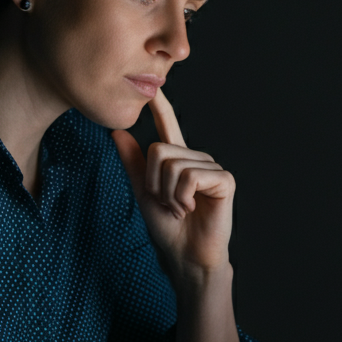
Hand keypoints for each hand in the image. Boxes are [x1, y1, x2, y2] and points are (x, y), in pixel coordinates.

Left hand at [112, 90, 233, 282]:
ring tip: (181, 208)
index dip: (161, 106)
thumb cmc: (169, 228)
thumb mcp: (143, 193)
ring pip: (172, 164)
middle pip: (159, 150)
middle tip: (168, 204)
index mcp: (179, 160)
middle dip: (154, 183)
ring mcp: (212, 168)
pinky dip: (183, 196)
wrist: (186, 256)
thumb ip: (133, 163)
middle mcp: (197, 159)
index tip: (155, 86)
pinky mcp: (224, 180)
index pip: (168, 126)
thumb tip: (117, 132)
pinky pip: (189, 176)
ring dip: (168, 194)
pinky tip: (193, 209)